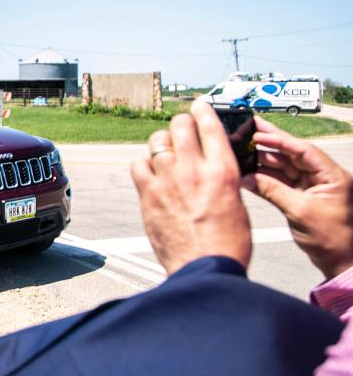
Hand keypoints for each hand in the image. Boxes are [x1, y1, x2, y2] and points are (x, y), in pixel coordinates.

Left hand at [130, 99, 251, 274]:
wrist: (204, 270)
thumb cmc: (227, 243)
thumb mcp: (237, 202)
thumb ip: (221, 178)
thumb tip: (209, 164)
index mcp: (223, 171)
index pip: (209, 125)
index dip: (203, 110)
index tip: (199, 105)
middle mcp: (194, 169)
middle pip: (180, 125)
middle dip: (181, 123)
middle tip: (181, 129)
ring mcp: (167, 180)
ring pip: (157, 141)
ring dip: (163, 143)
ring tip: (166, 153)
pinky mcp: (148, 195)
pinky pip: (138, 164)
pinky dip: (144, 164)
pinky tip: (150, 172)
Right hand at [242, 116, 352, 279]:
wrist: (340, 262)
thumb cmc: (331, 238)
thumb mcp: (300, 211)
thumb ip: (272, 191)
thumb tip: (247, 178)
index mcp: (332, 175)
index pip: (303, 150)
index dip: (279, 140)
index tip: (258, 134)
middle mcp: (323, 177)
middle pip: (292, 155)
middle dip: (270, 144)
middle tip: (249, 130)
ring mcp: (312, 187)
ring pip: (284, 167)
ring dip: (264, 162)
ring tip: (243, 152)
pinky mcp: (302, 197)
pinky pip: (281, 182)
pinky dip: (265, 178)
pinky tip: (249, 173)